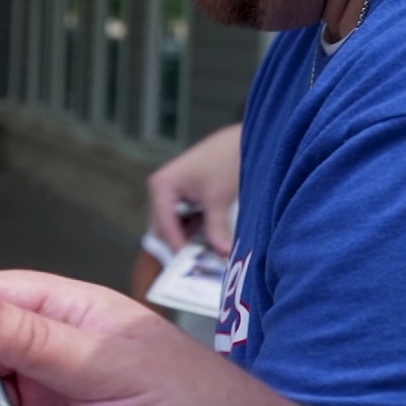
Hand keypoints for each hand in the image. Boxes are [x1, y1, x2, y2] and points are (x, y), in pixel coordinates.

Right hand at [147, 122, 240, 252]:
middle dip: (181, 244)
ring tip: (207, 253)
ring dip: (189, 239)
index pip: (164, 224)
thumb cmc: (225, 160)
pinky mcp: (186, 195)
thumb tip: (221, 254)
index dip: (177, 245)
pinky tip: (211, 239)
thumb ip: (217, 227)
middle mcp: (162, 189)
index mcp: (161, 186)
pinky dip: (196, 230)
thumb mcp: (219, 197)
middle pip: (164, 227)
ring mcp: (172, 192)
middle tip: (199, 264)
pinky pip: (185, 219)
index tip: (190, 265)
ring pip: (175, 225)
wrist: (243, 140)